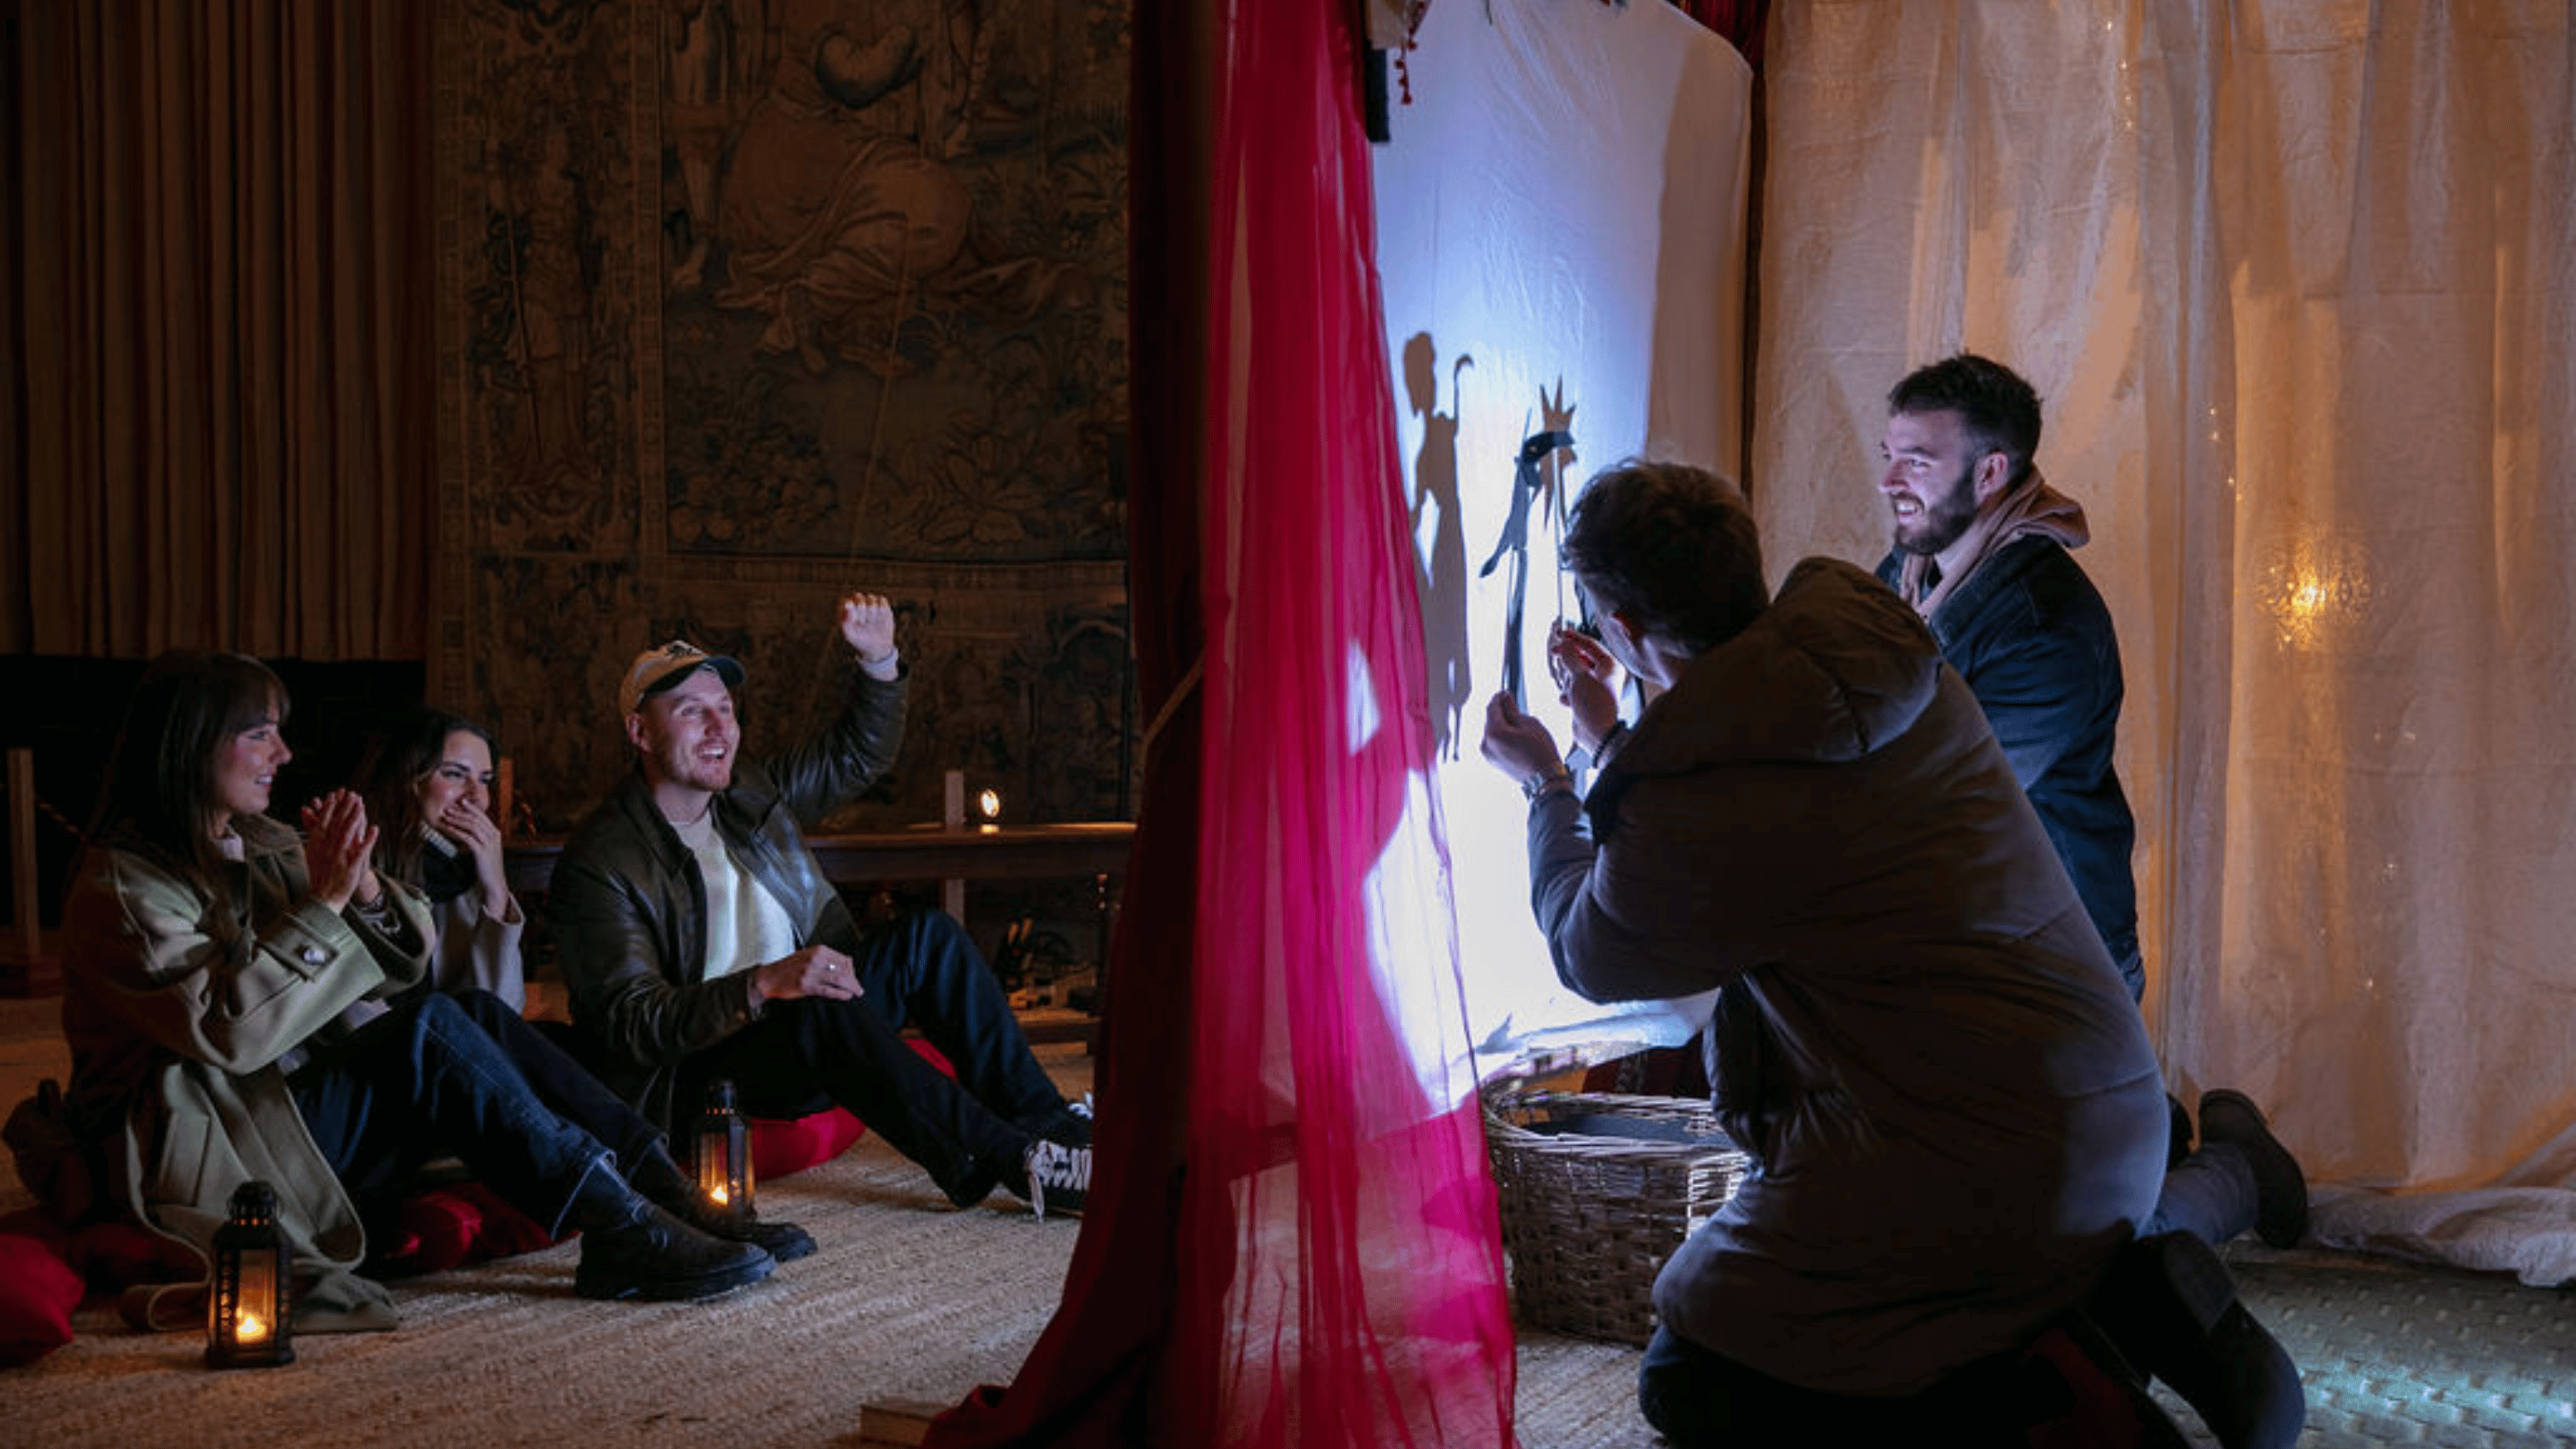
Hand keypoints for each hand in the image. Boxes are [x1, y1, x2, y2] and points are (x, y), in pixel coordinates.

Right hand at [299, 789, 381, 913]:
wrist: (323, 897)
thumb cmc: (320, 873)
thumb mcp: (311, 852)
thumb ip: (312, 831)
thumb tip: (305, 812)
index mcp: (317, 845)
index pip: (323, 822)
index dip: (329, 808)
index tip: (334, 795)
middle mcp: (327, 849)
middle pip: (336, 824)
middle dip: (344, 808)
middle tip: (351, 794)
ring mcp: (339, 857)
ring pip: (347, 834)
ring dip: (355, 818)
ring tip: (361, 805)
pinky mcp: (350, 867)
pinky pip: (361, 851)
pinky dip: (367, 839)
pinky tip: (375, 828)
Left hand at [436, 799, 511, 914]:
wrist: (495, 883)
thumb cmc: (488, 867)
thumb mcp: (486, 849)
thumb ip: (480, 839)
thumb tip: (467, 831)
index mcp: (495, 833)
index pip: (482, 816)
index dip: (471, 808)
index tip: (460, 802)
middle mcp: (494, 836)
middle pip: (476, 818)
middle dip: (461, 812)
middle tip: (449, 807)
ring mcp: (489, 843)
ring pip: (472, 826)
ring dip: (457, 819)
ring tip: (446, 816)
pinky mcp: (482, 852)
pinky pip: (468, 837)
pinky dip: (457, 831)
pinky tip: (449, 828)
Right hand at [751, 945, 864, 1004]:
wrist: (768, 978)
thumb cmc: (788, 968)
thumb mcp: (807, 955)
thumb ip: (826, 958)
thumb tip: (848, 962)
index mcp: (818, 950)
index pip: (844, 959)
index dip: (852, 970)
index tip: (854, 978)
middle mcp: (815, 959)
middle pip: (844, 969)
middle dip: (853, 980)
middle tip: (858, 988)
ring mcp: (810, 972)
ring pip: (839, 979)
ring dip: (851, 987)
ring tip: (856, 993)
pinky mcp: (806, 986)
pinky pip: (829, 990)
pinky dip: (840, 994)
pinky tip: (846, 996)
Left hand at [839, 592, 896, 666]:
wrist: (878, 647)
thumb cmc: (861, 641)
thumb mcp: (850, 635)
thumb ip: (845, 621)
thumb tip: (848, 604)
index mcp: (847, 610)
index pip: (847, 601)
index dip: (852, 610)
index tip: (855, 621)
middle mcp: (857, 604)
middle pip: (858, 597)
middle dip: (862, 610)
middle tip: (864, 623)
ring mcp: (870, 603)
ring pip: (871, 598)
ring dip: (872, 611)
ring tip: (871, 622)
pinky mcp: (883, 605)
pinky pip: (881, 600)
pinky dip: (881, 609)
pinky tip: (881, 618)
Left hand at [1479, 690, 1563, 784]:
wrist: (1544, 779)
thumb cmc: (1541, 752)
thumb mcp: (1529, 724)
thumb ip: (1513, 710)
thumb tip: (1506, 699)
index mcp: (1494, 733)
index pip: (1492, 708)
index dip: (1499, 697)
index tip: (1505, 692)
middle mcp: (1485, 744)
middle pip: (1490, 719)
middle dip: (1500, 711)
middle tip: (1514, 705)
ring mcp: (1487, 754)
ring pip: (1491, 731)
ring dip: (1501, 724)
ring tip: (1519, 724)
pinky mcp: (1492, 761)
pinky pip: (1494, 742)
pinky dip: (1502, 735)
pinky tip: (1516, 736)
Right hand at [1547, 621, 1622, 750]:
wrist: (1597, 735)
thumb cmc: (1594, 707)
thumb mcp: (1579, 677)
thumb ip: (1570, 658)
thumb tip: (1565, 645)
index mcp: (1610, 666)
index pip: (1591, 645)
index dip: (1574, 638)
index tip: (1561, 635)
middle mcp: (1605, 675)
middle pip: (1581, 659)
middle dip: (1569, 662)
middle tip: (1556, 655)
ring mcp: (1596, 687)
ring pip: (1575, 674)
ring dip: (1568, 680)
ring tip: (1569, 689)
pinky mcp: (1588, 699)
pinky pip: (1573, 689)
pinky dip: (1568, 693)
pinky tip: (1568, 700)